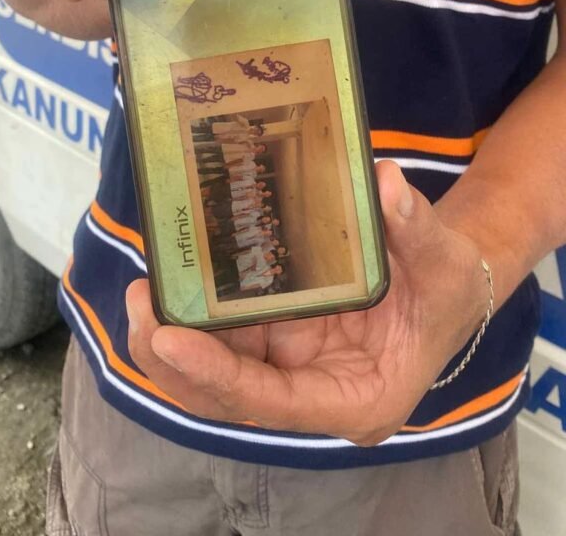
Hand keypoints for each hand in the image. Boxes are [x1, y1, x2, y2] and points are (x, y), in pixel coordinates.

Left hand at [126, 161, 488, 445]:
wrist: (443, 280)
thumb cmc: (448, 284)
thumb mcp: (443, 259)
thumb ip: (415, 226)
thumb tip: (385, 185)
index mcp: (356, 398)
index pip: (273, 403)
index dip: (218, 377)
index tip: (170, 338)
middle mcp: (313, 392)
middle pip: (227, 398)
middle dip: (175, 361)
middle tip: (141, 304)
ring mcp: (291, 367)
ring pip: (216, 373)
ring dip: (171, 340)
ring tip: (142, 290)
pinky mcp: (279, 339)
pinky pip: (227, 338)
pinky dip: (196, 314)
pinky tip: (172, 279)